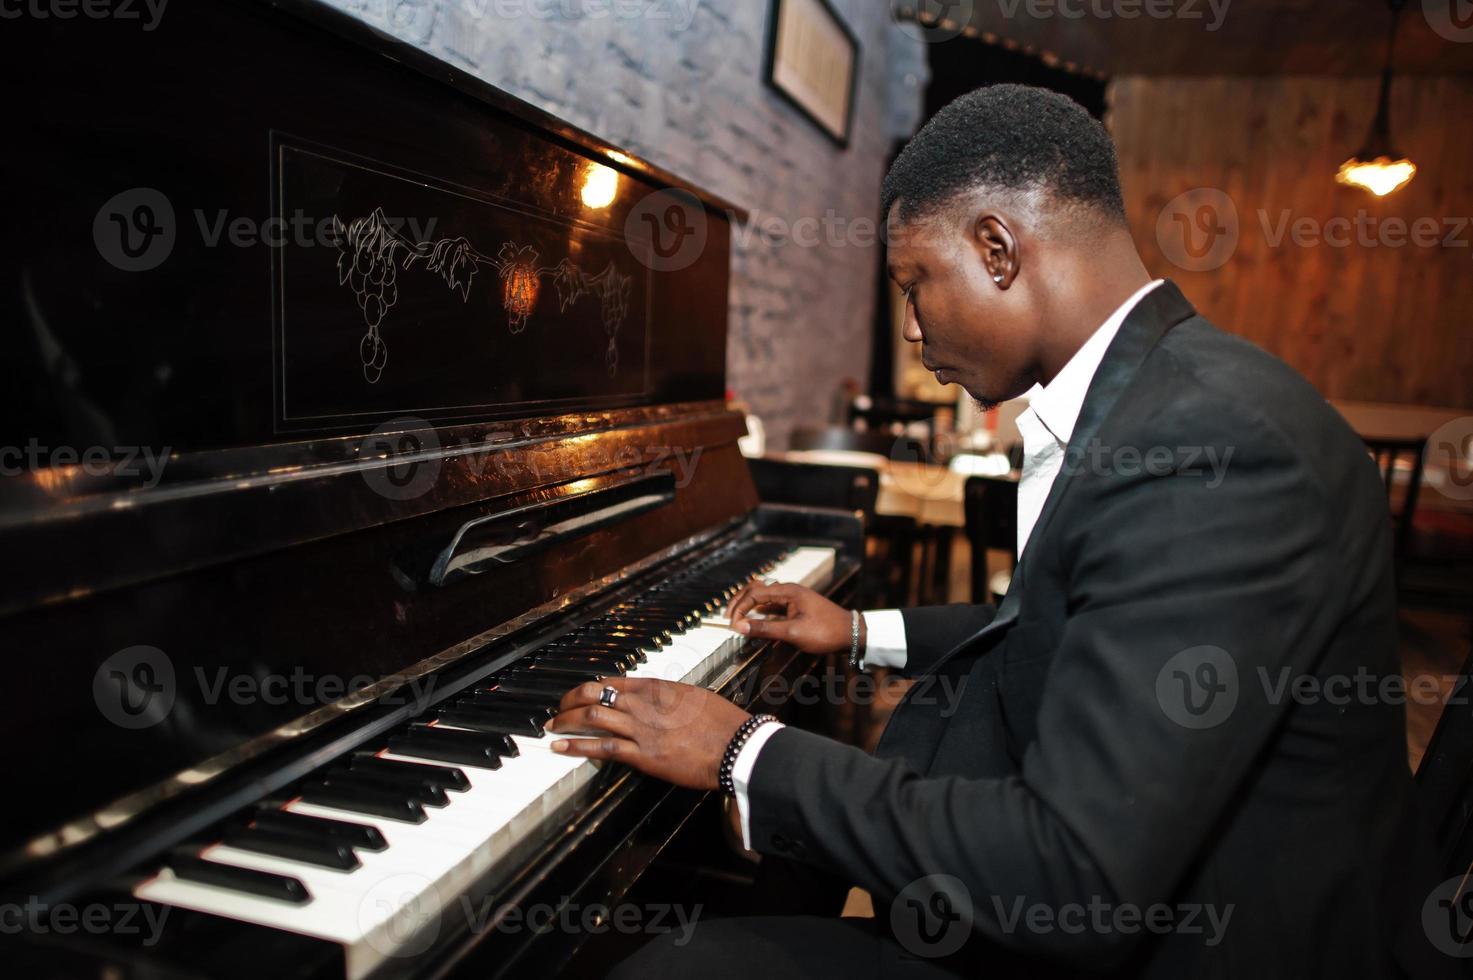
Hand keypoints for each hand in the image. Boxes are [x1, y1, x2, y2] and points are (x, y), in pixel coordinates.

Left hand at [546, 678, 750, 789]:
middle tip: (558, 710)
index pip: (612, 680)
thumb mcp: (694, 697)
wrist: (735, 746)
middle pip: (593, 693)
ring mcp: (640, 728)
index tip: (578, 694)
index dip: (589, 687)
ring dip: (566, 721)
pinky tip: (560, 747)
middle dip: (569, 701)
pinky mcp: (642, 754)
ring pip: (591, 716)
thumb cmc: (722, 723)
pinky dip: (575, 746)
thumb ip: (671, 698)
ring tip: (552, 727)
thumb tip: (660, 702)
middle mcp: (643, 703)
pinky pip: (600, 747)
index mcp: (656, 687)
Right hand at [727, 582, 857, 655]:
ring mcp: (793, 598)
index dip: (739, 608)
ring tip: (738, 621)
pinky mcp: (797, 607)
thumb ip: (765, 629)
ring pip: (764, 598)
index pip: (754, 594)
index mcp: (788, 591)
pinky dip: (761, 613)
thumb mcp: (793, 632)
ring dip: (750, 608)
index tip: (731, 625)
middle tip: (727, 618)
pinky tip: (756, 624)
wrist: (852, 634)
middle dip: (740, 603)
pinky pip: (773, 606)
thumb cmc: (825, 632)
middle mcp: (789, 590)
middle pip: (756, 590)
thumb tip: (739, 627)